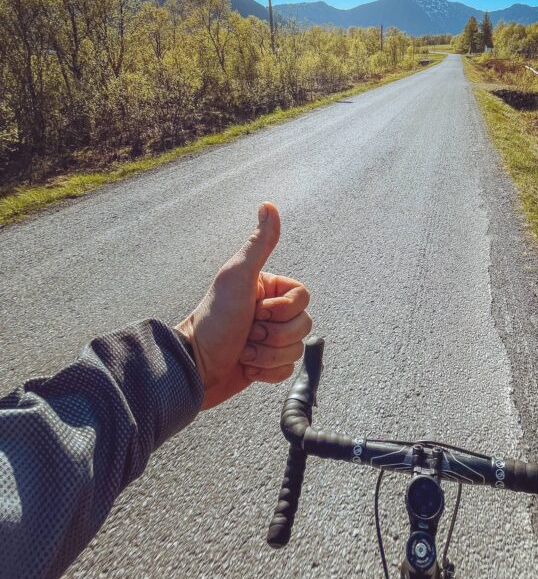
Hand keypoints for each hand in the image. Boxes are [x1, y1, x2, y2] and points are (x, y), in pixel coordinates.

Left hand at [175, 202, 310, 408]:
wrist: (193, 367)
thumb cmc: (213, 320)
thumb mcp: (237, 277)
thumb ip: (259, 244)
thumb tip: (269, 205)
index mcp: (267, 288)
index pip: (303, 298)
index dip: (283, 308)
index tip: (257, 309)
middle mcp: (269, 312)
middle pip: (303, 324)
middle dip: (275, 335)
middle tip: (247, 331)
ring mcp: (268, 339)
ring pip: (296, 349)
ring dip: (267, 355)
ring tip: (243, 351)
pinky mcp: (265, 365)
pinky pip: (286, 370)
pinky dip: (266, 372)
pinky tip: (246, 366)